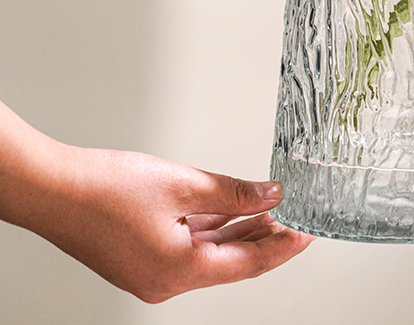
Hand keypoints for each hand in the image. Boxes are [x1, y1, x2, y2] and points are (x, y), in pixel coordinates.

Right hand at [4, 132, 312, 302]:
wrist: (53, 190)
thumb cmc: (105, 190)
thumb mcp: (184, 185)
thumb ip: (234, 192)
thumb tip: (271, 194)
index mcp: (178, 272)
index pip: (248, 264)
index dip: (282, 247)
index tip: (308, 233)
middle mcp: (165, 281)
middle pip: (231, 261)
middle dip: (265, 238)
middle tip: (296, 218)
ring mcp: (151, 272)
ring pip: (210, 253)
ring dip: (240, 231)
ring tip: (271, 210)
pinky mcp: (141, 257)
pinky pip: (189, 246)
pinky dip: (213, 229)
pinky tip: (232, 210)